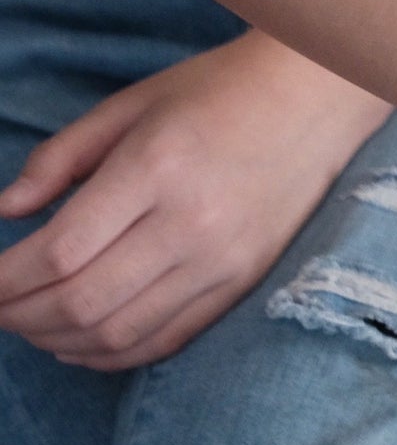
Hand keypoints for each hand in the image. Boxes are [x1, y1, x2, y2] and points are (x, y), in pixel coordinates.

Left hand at [0, 33, 388, 369]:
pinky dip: (111, 354)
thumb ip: (63, 156)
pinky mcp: (243, 282)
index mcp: (157, 167)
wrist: (317, 98)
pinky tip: (78, 341)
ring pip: (118, 332)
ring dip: (57, 340)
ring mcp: (222, 260)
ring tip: (29, 324)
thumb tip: (6, 211)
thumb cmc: (219, 90)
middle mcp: (191, 223)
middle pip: (81, 301)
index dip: (4, 279)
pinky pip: (165, 339)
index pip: (60, 251)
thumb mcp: (132, 104)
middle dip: (20, 315)